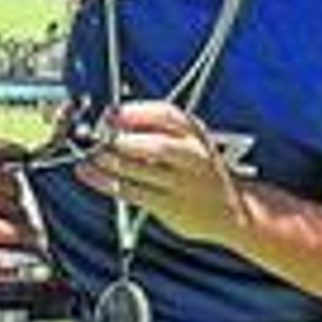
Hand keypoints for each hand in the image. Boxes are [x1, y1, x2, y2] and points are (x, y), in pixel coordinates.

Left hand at [75, 101, 246, 242]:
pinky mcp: (167, 205)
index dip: (134, 112)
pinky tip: (88, 173)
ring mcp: (179, 182)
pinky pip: (130, 190)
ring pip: (138, 168)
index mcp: (194, 132)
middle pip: (153, 143)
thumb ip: (156, 129)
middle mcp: (190, 155)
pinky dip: (104, 181)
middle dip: (120, 138)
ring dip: (108, 160)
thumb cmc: (201, 169)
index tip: (109, 113)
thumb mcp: (189, 141)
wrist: (234, 209)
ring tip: (90, 154)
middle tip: (96, 134)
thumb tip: (112, 118)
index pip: (165, 115)